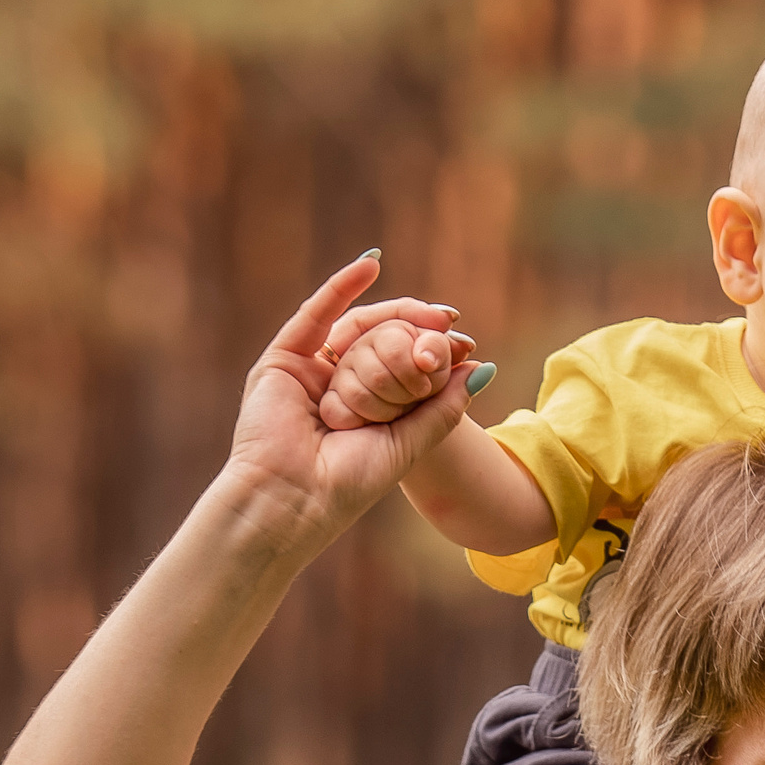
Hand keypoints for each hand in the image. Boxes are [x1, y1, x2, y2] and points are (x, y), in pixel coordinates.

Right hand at [221, 255, 492, 546]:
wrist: (293, 501)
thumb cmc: (349, 484)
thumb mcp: (411, 442)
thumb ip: (444, 407)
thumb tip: (483, 368)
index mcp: (364, 412)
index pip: (401, 367)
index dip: (431, 350)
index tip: (466, 340)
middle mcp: (334, 389)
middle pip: (378, 342)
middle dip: (415, 327)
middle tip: (449, 318)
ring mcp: (307, 374)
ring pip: (353, 327)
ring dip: (390, 311)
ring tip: (428, 309)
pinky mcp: (282, 361)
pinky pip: (315, 315)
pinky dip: (341, 288)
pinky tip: (370, 264)